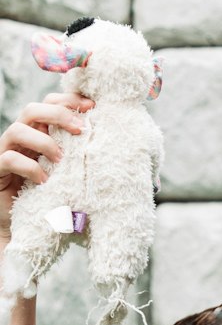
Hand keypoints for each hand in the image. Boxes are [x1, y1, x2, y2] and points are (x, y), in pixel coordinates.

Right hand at [0, 94, 92, 233]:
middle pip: (32, 109)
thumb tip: (108, 143)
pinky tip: (44, 180)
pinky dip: (29, 167)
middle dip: (58, 114)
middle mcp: (21, 138)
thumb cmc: (50, 195)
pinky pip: (8, 159)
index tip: (92, 107)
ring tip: (61, 160)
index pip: (49, 102)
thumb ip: (77, 154)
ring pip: (17, 130)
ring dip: (43, 142)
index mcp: (39, 132)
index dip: (69, 100)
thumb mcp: (67, 170)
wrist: (23, 225)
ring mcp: (7, 151)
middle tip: (80, 130)